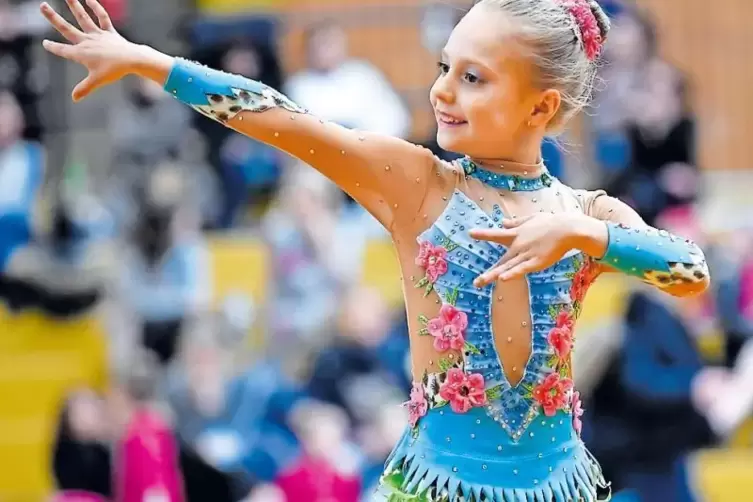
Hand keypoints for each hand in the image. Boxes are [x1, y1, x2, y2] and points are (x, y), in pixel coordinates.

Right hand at [40, 0, 141, 100]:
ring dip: (74, 6)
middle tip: (41, 5)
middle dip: (52, 17)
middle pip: (66, 28)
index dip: (53, 47)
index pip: (62, 50)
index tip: (45, 43)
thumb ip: (84, 89)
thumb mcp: (96, 81)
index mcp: (81, 54)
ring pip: (83, 18)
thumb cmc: (113, 71)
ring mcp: (98, 35)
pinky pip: (102, 17)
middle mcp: (86, 42)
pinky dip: (97, 8)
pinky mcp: (109, 32)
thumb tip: (74, 99)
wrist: (132, 60)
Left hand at [469, 213, 603, 285]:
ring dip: (493, 276)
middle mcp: (518, 245)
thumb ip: (516, 222)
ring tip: (480, 283)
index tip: (470, 233)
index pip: (497, 234)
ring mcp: (526, 254)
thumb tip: (502, 222)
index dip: (483, 234)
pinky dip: (512, 273)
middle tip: (475, 282)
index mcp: (516, 233)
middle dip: (489, 272)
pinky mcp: (536, 261)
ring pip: (507, 267)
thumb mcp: (531, 219)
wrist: (567, 228)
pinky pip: (522, 269)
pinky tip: (502, 279)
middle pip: (501, 261)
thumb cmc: (551, 223)